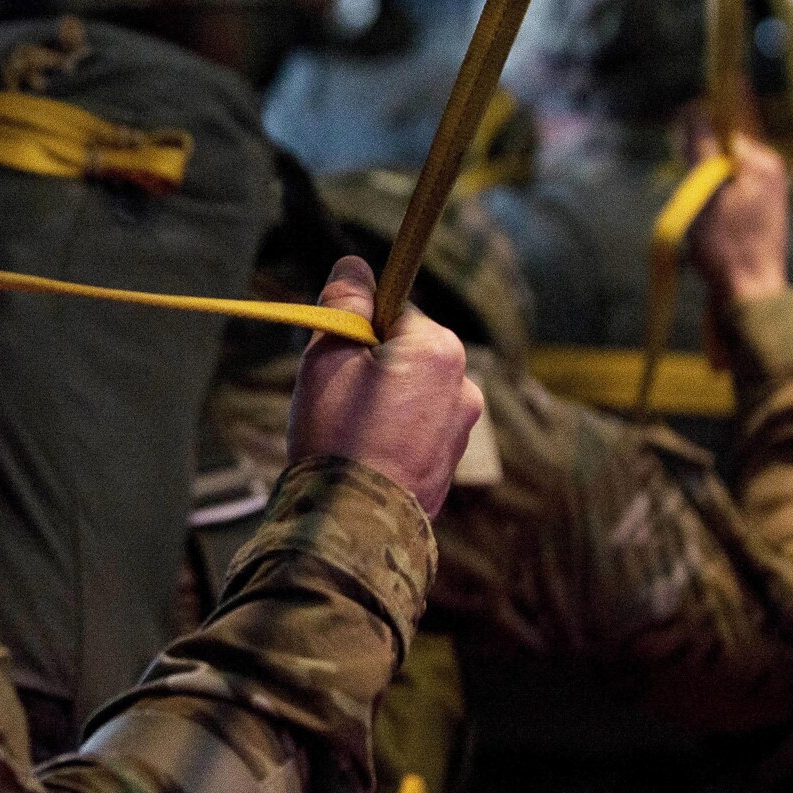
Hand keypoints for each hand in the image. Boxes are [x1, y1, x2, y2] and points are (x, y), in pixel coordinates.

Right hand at [287, 258, 482, 517]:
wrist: (354, 525)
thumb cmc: (337, 436)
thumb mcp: (328, 359)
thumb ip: (345, 305)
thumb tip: (354, 266)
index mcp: (439, 349)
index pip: (394, 310)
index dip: (357, 326)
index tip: (334, 350)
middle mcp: (464, 384)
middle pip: (406, 350)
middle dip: (370, 363)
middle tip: (334, 394)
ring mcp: (463, 427)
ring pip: (411, 390)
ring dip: (381, 399)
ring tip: (347, 432)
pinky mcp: (451, 462)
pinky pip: (417, 428)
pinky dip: (392, 432)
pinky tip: (365, 454)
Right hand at [689, 133, 788, 304]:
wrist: (750, 295)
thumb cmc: (726, 245)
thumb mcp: (705, 192)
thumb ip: (700, 148)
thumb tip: (695, 109)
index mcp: (763, 163)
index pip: (721, 131)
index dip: (695, 143)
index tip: (680, 162)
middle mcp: (770, 174)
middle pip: (719, 155)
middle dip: (697, 173)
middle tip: (693, 204)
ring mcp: (767, 196)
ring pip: (718, 179)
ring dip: (700, 195)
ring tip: (700, 223)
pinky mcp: (759, 216)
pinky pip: (725, 199)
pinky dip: (710, 210)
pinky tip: (707, 233)